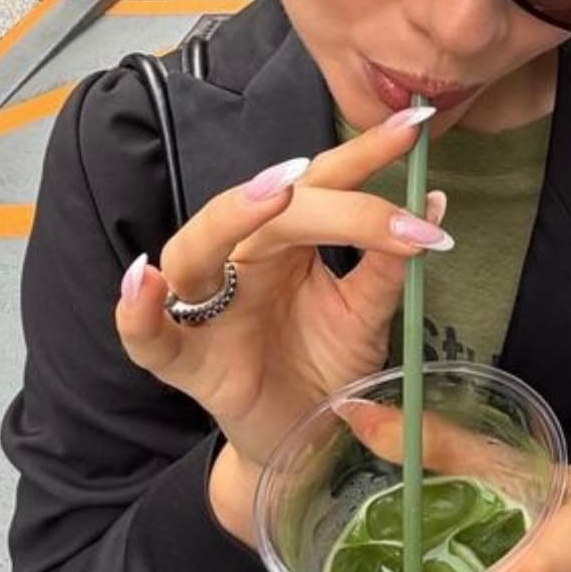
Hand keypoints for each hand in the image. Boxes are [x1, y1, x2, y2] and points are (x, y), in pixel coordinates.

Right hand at [114, 107, 451, 481]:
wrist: (304, 443)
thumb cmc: (325, 367)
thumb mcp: (366, 316)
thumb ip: (388, 268)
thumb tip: (432, 205)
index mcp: (286, 242)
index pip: (322, 185)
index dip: (365, 154)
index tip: (413, 128)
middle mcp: (240, 261)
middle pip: (266, 212)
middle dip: (319, 196)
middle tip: (366, 185)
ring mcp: (206, 310)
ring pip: (196, 250)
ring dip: (229, 218)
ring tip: (270, 194)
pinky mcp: (186, 364)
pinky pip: (149, 337)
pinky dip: (138, 311)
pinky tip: (146, 282)